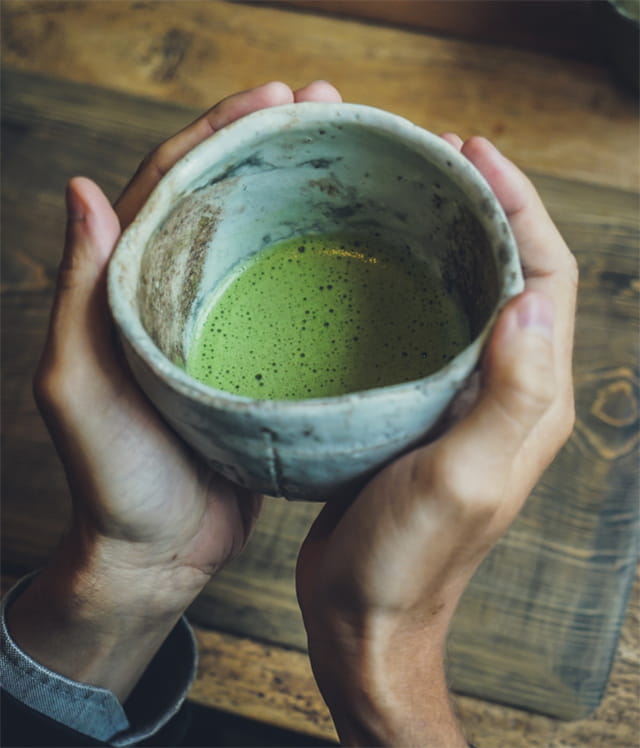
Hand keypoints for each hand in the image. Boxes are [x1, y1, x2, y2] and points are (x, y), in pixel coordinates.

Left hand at [8, 81, 342, 699]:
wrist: (157, 553)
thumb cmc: (113, 480)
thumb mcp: (77, 389)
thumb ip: (79, 297)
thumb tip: (82, 190)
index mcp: (133, 289)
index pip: (173, 186)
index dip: (219, 132)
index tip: (276, 99)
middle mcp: (179, 295)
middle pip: (227, 198)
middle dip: (275, 145)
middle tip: (331, 110)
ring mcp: (224, 326)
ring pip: (264, 242)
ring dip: (303, 194)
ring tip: (355, 159)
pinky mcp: (262, 363)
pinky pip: (290, 299)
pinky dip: (319, 263)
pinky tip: (359, 249)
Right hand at [296, 136, 577, 745]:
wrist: (366, 612)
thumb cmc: (409, 558)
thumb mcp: (463, 478)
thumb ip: (511, 394)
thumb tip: (533, 298)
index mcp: (532, 399)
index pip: (546, 278)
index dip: (519, 208)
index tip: (473, 154)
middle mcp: (507, 391)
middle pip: (512, 275)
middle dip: (484, 208)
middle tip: (434, 159)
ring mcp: (462, 398)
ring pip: (467, 296)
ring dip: (446, 240)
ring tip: (404, 195)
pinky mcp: (419, 408)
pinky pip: (426, 328)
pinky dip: (409, 284)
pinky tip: (371, 267)